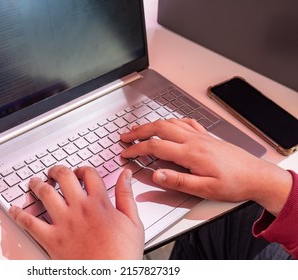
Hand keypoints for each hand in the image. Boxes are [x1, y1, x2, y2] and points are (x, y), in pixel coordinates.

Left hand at [9, 165, 143, 258]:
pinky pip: (30, 223)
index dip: (83, 169)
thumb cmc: (122, 253)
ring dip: (37, 184)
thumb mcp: (133, 221)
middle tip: (53, 171)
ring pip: (45, 194)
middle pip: (64, 177)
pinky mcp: (52, 239)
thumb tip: (126, 176)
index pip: (88, 174)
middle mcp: (79, 208)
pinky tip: (14, 209)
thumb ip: (126, 195)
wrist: (109, 276)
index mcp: (99, 203)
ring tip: (34, 182)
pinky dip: (19, 214)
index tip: (81, 172)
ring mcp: (64, 222)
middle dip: (57, 170)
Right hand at [121, 118, 291, 215]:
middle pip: (159, 129)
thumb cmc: (234, 183)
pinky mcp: (206, 136)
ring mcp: (200, 136)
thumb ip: (178, 180)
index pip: (155, 146)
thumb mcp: (205, 189)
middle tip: (125, 136)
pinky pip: (185, 122)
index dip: (136, 149)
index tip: (125, 153)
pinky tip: (170, 124)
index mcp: (190, 153)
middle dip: (138, 131)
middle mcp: (193, 140)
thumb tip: (156, 174)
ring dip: (152, 124)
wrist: (256, 175)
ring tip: (140, 129)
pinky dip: (172, 121)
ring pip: (170, 123)